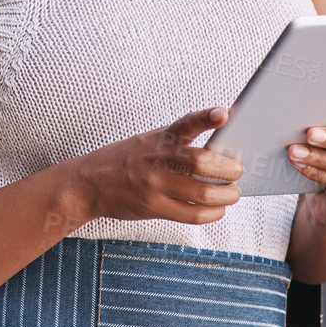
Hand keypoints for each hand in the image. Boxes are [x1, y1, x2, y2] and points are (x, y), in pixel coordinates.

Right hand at [74, 106, 245, 224]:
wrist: (87, 183)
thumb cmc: (123, 161)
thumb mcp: (147, 142)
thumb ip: (177, 143)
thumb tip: (220, 148)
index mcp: (158, 138)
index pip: (185, 123)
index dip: (206, 117)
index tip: (224, 113)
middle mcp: (156, 159)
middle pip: (203, 162)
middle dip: (230, 169)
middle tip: (238, 170)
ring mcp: (154, 184)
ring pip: (204, 192)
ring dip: (227, 194)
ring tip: (232, 192)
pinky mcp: (154, 207)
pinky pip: (193, 214)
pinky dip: (213, 212)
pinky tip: (217, 209)